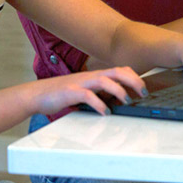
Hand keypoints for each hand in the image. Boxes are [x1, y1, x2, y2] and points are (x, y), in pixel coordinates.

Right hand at [31, 66, 145, 115]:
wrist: (38, 94)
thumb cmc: (62, 93)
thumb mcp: (85, 91)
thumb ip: (100, 93)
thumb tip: (117, 100)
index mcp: (95, 75)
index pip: (119, 70)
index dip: (134, 76)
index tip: (144, 87)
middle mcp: (90, 76)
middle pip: (116, 71)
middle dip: (133, 80)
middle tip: (144, 92)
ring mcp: (80, 83)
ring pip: (104, 80)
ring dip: (118, 90)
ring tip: (127, 101)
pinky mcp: (70, 92)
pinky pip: (87, 95)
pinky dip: (99, 103)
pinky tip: (105, 112)